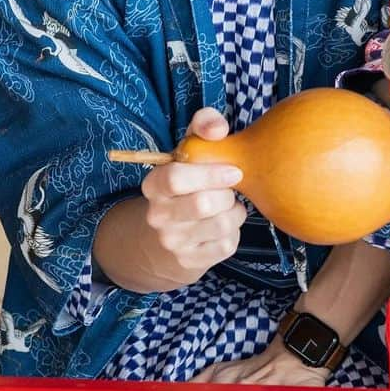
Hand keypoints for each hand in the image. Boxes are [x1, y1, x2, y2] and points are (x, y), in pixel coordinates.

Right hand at [141, 107, 246, 287]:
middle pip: (203, 204)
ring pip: (221, 224)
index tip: (234, 170)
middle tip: (230, 189)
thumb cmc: (188, 183)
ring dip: (235, 212)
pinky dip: (235, 231)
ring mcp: (172, 243)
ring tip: (228, 206)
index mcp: (154, 185)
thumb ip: (203, 126)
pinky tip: (225, 225)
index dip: (210, 173)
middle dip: (227, 194)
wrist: (166, 236)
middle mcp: (157, 216)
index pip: (175, 178)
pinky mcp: (190, 263)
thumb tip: (218, 129)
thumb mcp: (190, 151)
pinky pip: (228, 244)